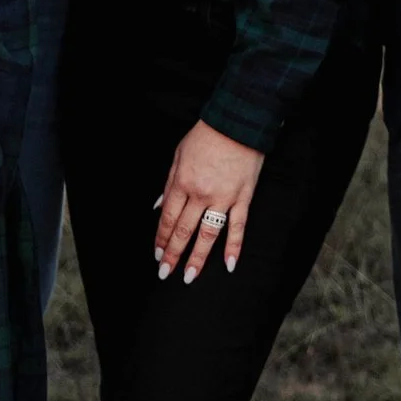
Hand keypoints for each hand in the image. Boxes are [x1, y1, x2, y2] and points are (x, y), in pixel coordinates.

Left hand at [154, 119, 262, 284]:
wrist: (236, 123)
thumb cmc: (204, 137)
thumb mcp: (178, 155)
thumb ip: (168, 183)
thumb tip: (157, 206)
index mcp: (182, 182)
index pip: (167, 218)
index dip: (161, 239)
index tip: (157, 255)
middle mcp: (200, 194)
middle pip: (183, 230)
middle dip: (173, 254)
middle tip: (165, 273)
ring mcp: (223, 198)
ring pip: (208, 235)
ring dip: (197, 258)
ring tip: (189, 277)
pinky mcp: (243, 198)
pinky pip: (238, 227)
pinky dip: (234, 247)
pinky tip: (229, 265)